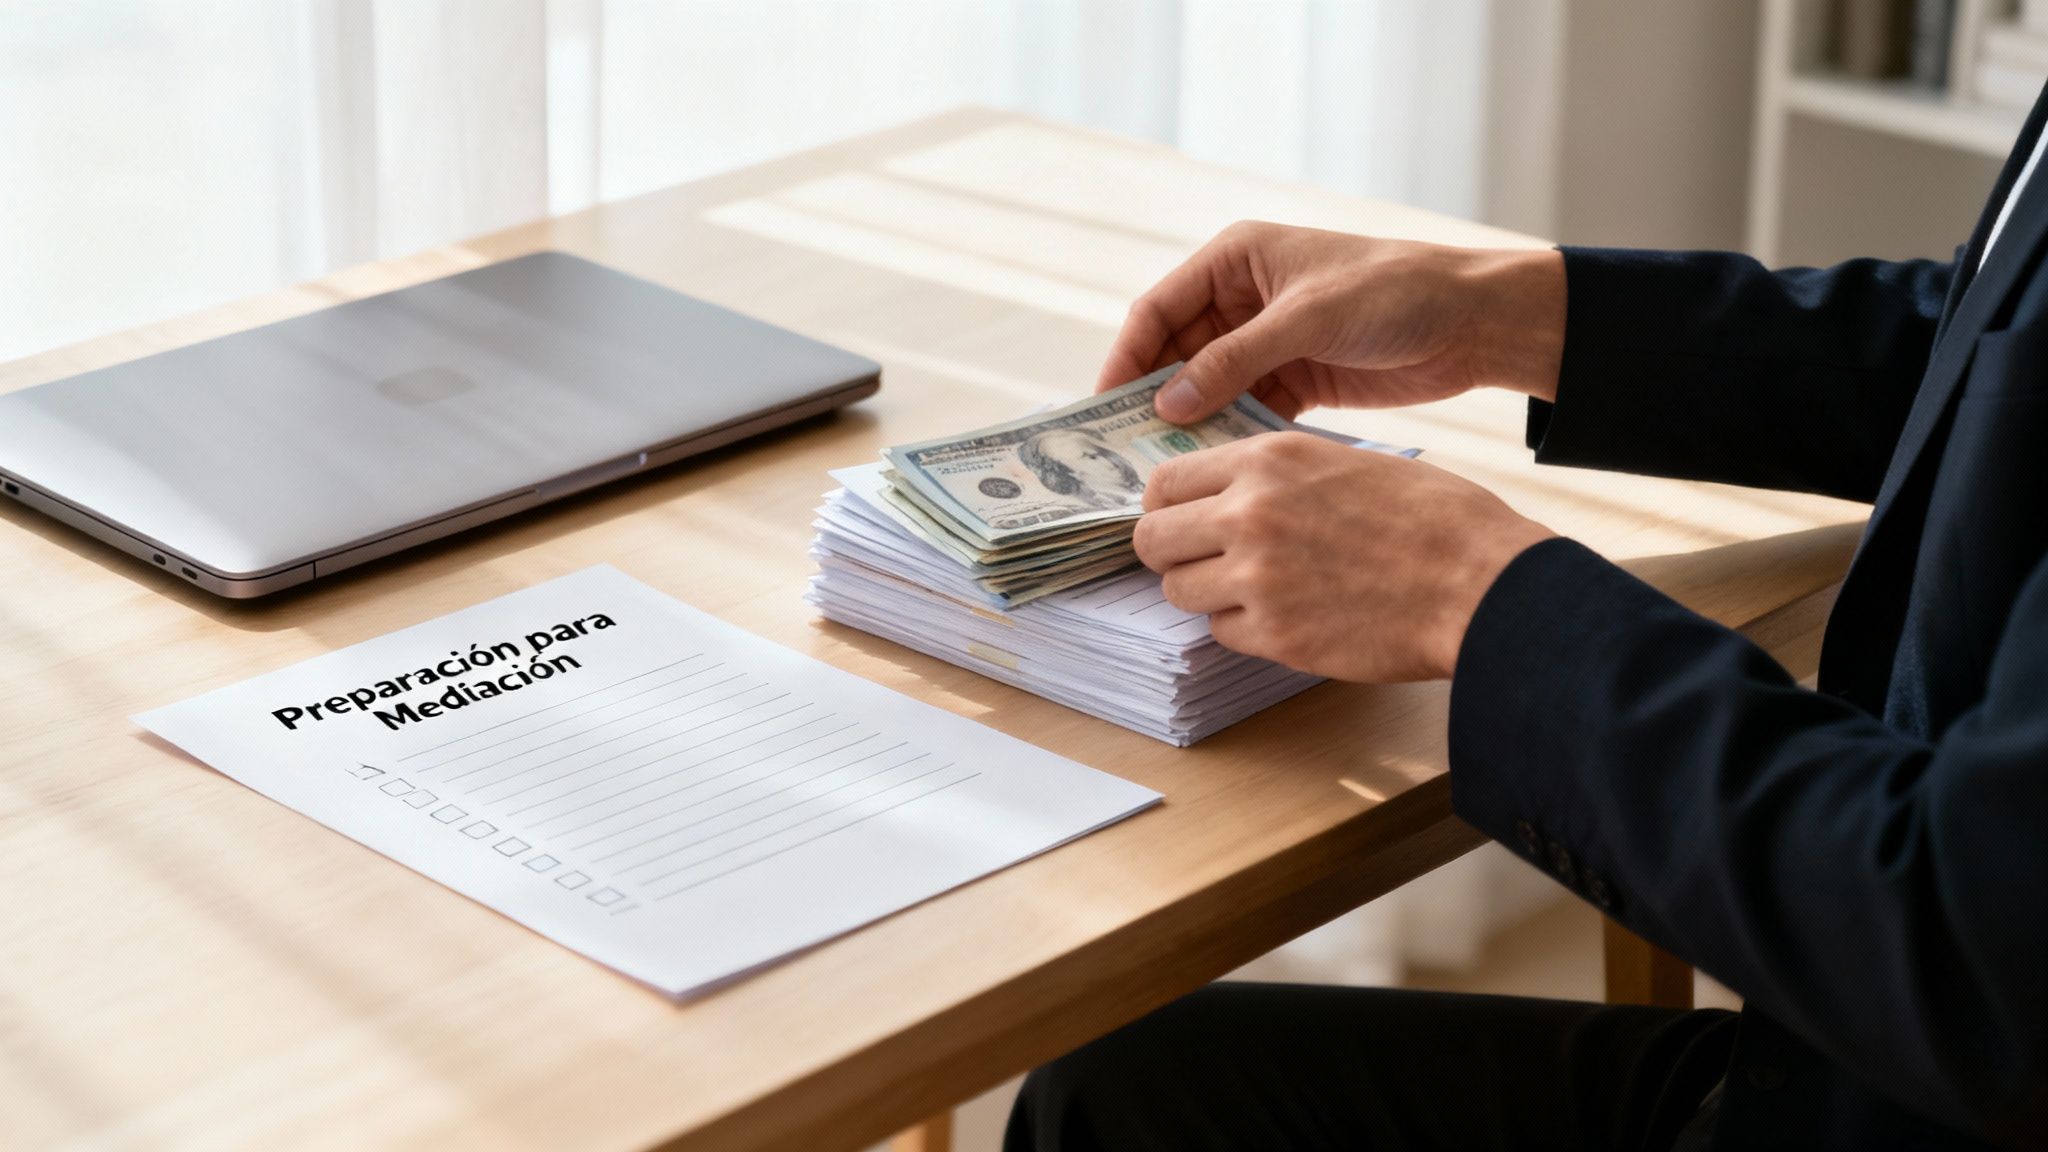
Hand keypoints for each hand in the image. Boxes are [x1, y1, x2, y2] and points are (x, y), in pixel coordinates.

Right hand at [1103, 221, 1565, 422]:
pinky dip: (1231, 434)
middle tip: (1127, 449)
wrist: (1472, 322)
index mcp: (1237, 259)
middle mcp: (1243, 298)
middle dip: (1154, 397)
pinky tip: (1217, 467)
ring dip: (1191, 423)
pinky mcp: (1295, 379)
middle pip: (1176, 352)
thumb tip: (1166, 401)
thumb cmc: (1393, 293)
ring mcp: (1267, 341)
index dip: (1128, 356)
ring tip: (1166, 469)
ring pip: (1207, 387)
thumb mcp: (1307, 319)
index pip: (1159, 308)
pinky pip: (1245, 409)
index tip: (1105, 406)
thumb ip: (1235, 359)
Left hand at [1134, 432, 1555, 681]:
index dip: (1166, 504)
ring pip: (1178, 591)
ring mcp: (1257, 577)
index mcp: (1268, 460)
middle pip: (1153, 539)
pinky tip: (1288, 616)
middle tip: (1198, 561)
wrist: (1480, 582)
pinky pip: (1221, 632)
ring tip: (1253, 590)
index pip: (1165, 481)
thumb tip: (1226, 493)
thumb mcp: (1345, 462)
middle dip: (1170, 552)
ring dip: (1206, 593)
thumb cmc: (1432, 518)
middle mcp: (1249, 513)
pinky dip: (1244, 629)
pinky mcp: (1275, 634)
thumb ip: (1277, 475)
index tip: (1179, 518)